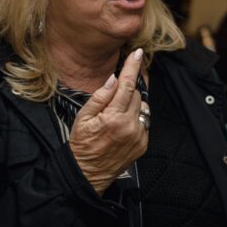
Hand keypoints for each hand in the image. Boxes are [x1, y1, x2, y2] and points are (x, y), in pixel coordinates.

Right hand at [69, 48, 147, 194]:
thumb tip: (113, 79)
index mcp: (114, 117)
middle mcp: (130, 126)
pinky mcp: (143, 144)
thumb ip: (100, 96)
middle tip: (120, 87)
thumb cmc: (82, 144)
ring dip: (133, 103)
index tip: (139, 53)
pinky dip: (136, 117)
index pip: (127, 85)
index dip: (133, 67)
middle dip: (130, 86)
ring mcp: (138, 136)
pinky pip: (144, 121)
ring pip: (142, 107)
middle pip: (137, 94)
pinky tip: (122, 122)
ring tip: (118, 109)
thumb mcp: (83, 117)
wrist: (88, 173)